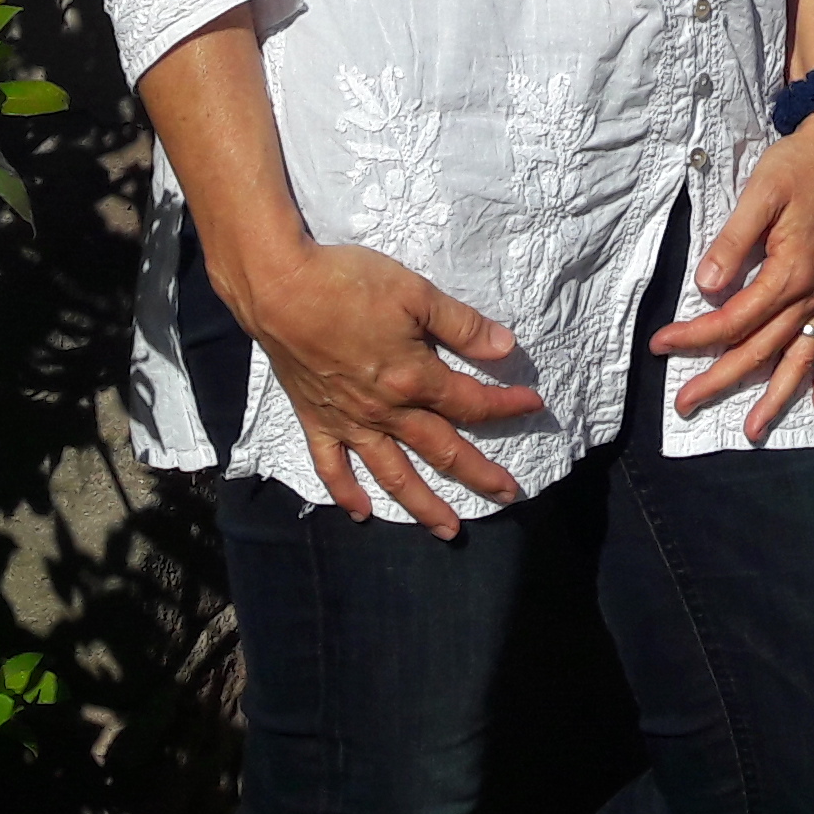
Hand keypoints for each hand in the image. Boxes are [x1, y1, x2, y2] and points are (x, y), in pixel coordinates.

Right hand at [230, 240, 546, 537]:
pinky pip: (332, 467)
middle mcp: (386, 412)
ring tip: (448, 530)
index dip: (506, 405)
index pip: (471, 402)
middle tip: (509, 495)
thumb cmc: (349, 284)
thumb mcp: (416, 293)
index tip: (533, 405)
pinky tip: (362, 512)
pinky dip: (346, 493)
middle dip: (479, 474)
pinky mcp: (315, 420)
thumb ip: (462, 326)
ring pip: (393, 474)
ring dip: (422, 505)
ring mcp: (349, 422)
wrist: (280, 289)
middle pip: (442, 450)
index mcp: (414, 380)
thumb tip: (506, 348)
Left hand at [652, 109, 813, 440]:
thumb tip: (705, 288)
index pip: (733, 319)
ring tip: (753, 430)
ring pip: (800, 358)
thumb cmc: (796, 165)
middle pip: (761, 348)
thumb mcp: (759, 193)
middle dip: (721, 379)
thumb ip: (732, 243)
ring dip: (776, 396)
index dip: (695, 336)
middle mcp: (813, 293)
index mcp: (790, 272)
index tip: (661, 343)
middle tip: (685, 404)